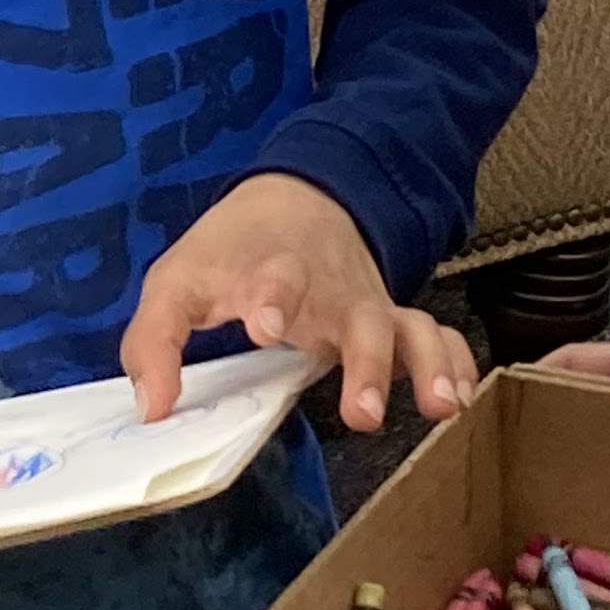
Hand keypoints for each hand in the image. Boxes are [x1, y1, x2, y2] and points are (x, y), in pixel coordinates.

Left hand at [123, 172, 477, 433]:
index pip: (271, 278)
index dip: (271, 298)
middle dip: (366, 362)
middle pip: (357, 315)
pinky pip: (434, 335)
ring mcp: (365, 303)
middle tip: (364, 412)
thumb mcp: (177, 282)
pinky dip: (453, 361)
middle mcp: (328, 288)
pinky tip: (456, 398)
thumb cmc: (231, 251)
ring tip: (437, 406)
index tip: (267, 327)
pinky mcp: (390, 317)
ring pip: (406, 328)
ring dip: (424, 365)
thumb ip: (153, 343)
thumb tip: (153, 409)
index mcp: (270, 271)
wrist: (298, 198)